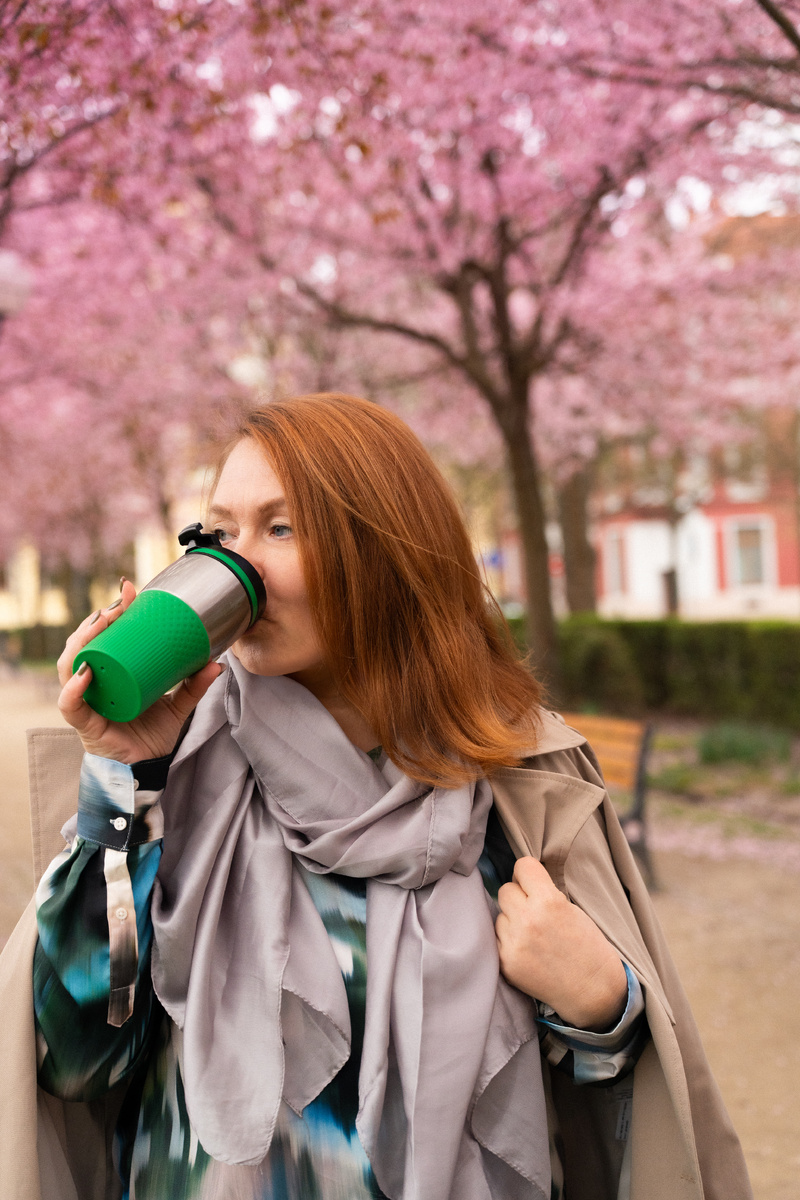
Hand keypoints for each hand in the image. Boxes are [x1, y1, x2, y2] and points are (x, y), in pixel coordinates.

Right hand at [57, 579, 224, 763]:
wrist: (146, 769)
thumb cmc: (152, 735)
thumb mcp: (178, 705)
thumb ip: (194, 686)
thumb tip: (216, 662)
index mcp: (113, 672)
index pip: (106, 635)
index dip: (114, 611)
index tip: (129, 590)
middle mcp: (95, 682)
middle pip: (85, 644)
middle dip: (95, 620)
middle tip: (117, 605)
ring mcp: (86, 701)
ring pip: (70, 665)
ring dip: (81, 642)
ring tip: (100, 625)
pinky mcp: (84, 723)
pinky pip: (71, 704)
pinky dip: (74, 688)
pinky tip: (86, 673)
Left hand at [495, 856, 627, 1030]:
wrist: (593, 990)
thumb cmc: (588, 947)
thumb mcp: (572, 909)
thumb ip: (545, 893)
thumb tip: (522, 882)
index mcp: (548, 902)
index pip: (522, 866)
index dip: (529, 874)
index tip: (533, 882)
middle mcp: (527, 920)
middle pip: (505, 890)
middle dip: (519, 897)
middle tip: (534, 910)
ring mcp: (513, 943)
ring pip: (500, 915)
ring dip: (512, 920)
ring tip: (534, 935)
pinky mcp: (505, 962)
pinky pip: (498, 938)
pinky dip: (509, 941)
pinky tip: (529, 951)